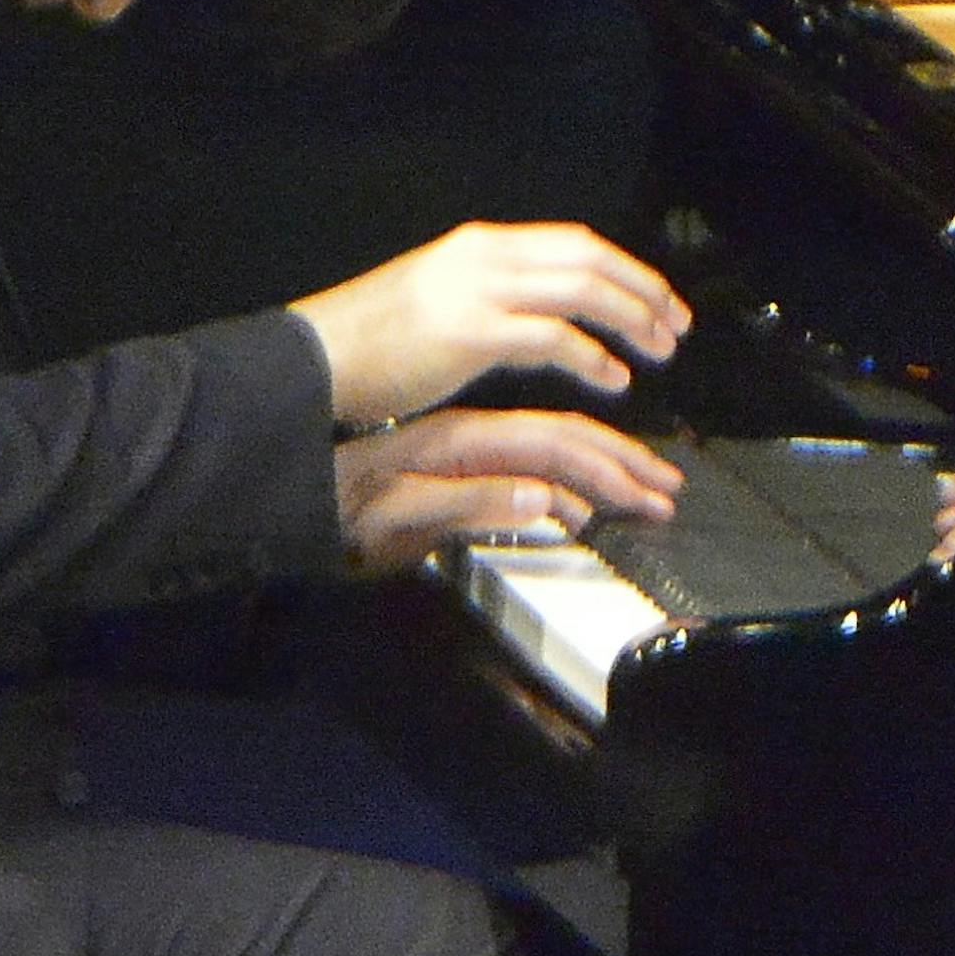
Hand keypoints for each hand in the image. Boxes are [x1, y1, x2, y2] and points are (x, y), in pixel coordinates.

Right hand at [288, 222, 691, 428]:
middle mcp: (484, 257)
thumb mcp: (438, 299)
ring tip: (656, 352)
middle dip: (644, 290)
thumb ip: (490, 297)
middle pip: (590, 258)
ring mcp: (478, 291)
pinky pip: (553, 338)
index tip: (659, 298)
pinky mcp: (471, 333)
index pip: (574, 242)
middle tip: (675, 326)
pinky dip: (592, 358)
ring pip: (582, 290)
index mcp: (479, 246)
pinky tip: (612, 380)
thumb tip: (537, 314)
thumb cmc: (368, 343)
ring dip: (630, 320)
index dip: (626, 268)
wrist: (314, 359)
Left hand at [333, 406, 683, 575]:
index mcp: (466, 443)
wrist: (287, 488)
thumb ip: (472, 503)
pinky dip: (560, 479)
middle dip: (621, 464)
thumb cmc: (338, 509)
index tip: (648, 492)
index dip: (608, 471)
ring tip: (643, 486)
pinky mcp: (453, 470)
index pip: (555, 450)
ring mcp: (464, 453)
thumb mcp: (400, 515)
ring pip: (547, 449)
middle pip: (564, 443)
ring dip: (600, 467)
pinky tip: (581, 498)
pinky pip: (520, 463)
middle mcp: (472, 440)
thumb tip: (543, 498)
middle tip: (667, 488)